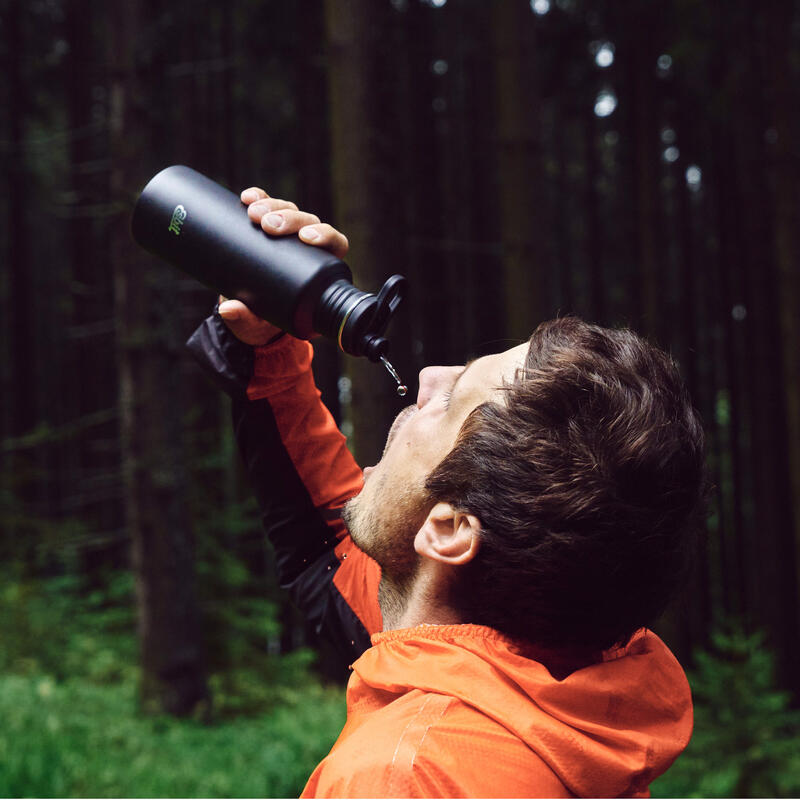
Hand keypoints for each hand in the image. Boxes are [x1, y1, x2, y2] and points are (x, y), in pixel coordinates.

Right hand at [217, 187, 349, 345]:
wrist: (245, 316)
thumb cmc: (262, 325)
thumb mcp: (255, 326)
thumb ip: (244, 320)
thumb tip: (228, 309)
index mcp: (319, 272)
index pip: (334, 244)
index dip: (326, 235)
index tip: (305, 237)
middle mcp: (307, 249)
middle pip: (309, 222)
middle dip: (290, 218)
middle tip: (266, 225)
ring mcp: (287, 236)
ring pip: (289, 211)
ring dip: (274, 206)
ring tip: (252, 212)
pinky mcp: (265, 227)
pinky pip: (266, 205)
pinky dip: (259, 198)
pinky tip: (247, 197)